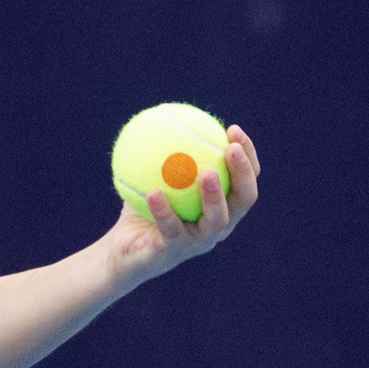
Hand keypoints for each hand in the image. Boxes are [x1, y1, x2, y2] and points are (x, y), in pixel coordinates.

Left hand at [106, 124, 260, 285]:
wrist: (121, 251)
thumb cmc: (142, 209)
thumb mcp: (153, 175)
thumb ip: (167, 153)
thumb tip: (169, 114)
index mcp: (222, 207)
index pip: (245, 179)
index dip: (247, 155)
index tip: (233, 129)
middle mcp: (218, 227)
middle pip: (244, 199)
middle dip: (243, 172)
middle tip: (230, 148)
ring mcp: (199, 243)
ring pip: (217, 220)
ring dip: (215, 195)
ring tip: (207, 173)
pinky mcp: (175, 253)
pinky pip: (171, 229)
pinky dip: (163, 211)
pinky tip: (155, 192)